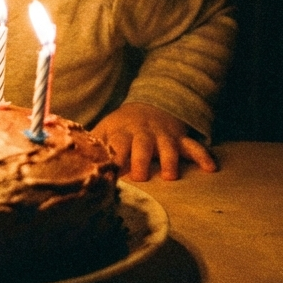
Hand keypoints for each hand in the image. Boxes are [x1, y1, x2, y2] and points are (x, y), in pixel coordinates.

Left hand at [91, 102, 216, 180]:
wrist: (152, 105)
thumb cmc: (123, 127)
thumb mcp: (106, 129)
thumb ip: (93, 144)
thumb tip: (71, 158)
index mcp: (122, 133)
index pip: (117, 143)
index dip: (114, 156)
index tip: (109, 172)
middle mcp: (143, 134)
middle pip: (142, 145)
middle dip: (140, 160)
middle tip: (139, 177)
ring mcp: (164, 137)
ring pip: (169, 147)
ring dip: (170, 160)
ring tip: (170, 177)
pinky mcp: (181, 139)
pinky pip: (194, 146)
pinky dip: (203, 156)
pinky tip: (211, 168)